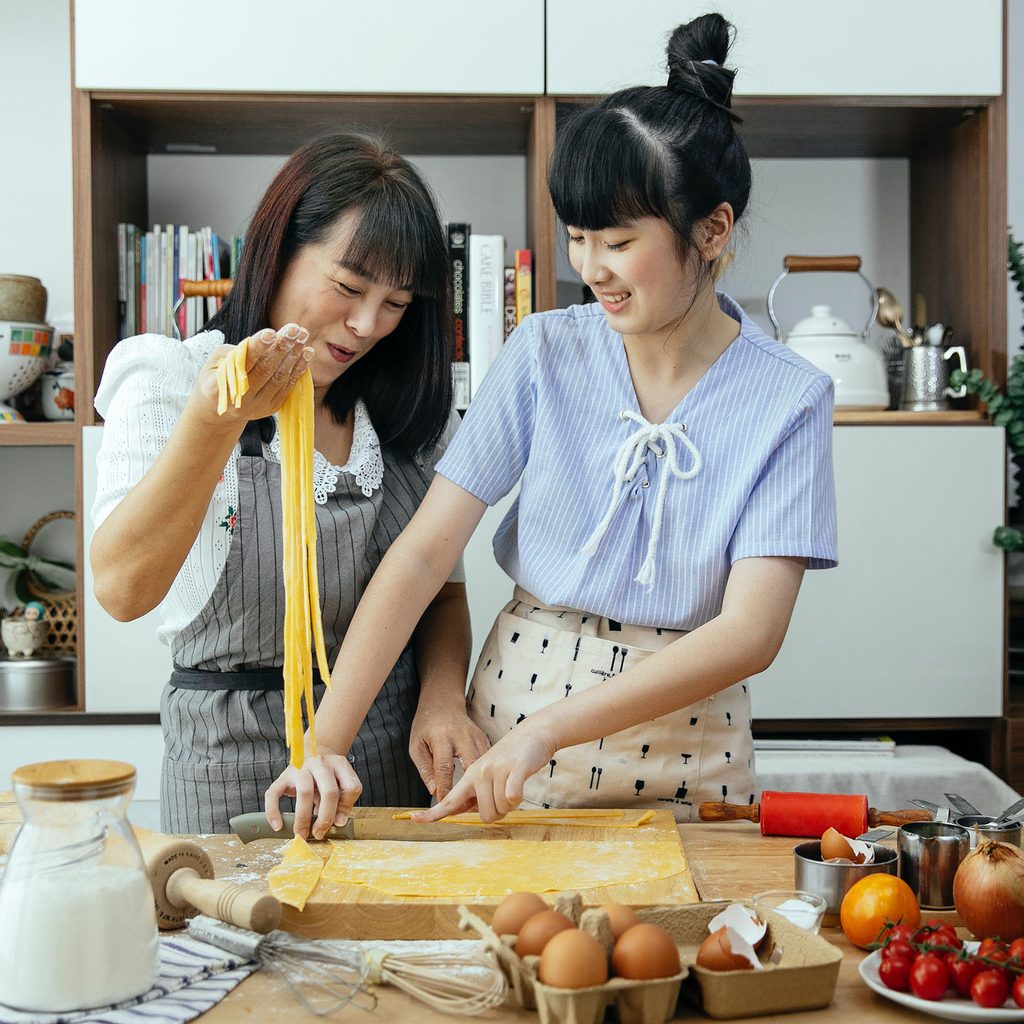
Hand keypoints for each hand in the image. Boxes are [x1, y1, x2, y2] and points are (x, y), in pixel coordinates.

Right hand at [193, 323, 313, 424]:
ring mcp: (259, 406)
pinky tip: (307, 352)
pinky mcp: (271, 407)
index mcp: (222, 385)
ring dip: (294, 356)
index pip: (243, 363)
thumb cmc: (217, 377)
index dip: (257, 348)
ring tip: (302, 336)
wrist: (220, 410)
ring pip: (279, 378)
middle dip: (281, 347)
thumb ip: (237, 352)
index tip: (271, 333)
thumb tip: (265, 344)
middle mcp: (242, 399)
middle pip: (266, 370)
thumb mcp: (216, 362)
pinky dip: (299, 369)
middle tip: (293, 329)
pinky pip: (288, 386)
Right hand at [264, 751, 361, 839]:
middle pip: (329, 791)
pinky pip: (274, 794)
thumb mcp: (340, 782)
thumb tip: (339, 823)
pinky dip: (273, 811)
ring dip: (304, 818)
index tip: (338, 822)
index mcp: (340, 765)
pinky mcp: (283, 776)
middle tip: (319, 834)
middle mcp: (321, 763)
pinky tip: (278, 826)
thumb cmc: (327, 775)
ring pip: (305, 793)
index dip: (347, 807)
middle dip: (325, 818)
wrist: (310, 753)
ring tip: (302, 834)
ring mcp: (301, 768)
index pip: (351, 787)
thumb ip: (343, 801)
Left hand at [409, 701, 490, 800]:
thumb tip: (435, 792)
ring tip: (477, 804)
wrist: (443, 702)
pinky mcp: (485, 738)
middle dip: (471, 788)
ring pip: (485, 765)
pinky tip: (485, 790)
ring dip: (483, 785)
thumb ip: (425, 768)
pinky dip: (488, 777)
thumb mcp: (417, 745)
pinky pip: (489, 761)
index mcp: (442, 736)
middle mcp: (462, 736)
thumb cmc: (426, 726)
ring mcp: (476, 736)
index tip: (443, 807)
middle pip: (471, 765)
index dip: (444, 788)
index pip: (444, 767)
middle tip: (467, 808)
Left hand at [411, 718, 557, 822]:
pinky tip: (520, 782)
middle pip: (485, 815)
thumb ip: (470, 790)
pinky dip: (518, 797)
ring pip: (501, 809)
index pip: (449, 799)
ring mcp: (497, 768)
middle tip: (505, 793)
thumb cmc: (510, 754)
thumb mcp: (485, 768)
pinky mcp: (515, 767)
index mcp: (469, 773)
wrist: (534, 731)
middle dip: (499, 811)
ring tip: (512, 782)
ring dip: (510, 804)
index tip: (414, 819)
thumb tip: (458, 810)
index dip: (432, 812)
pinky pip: (512, 797)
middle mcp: (479, 771)